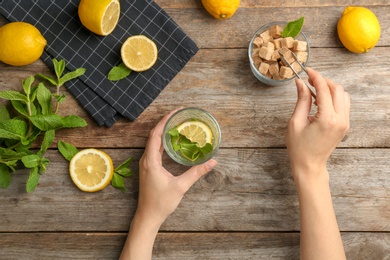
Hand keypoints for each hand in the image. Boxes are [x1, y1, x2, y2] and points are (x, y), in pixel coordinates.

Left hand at [136, 109, 217, 225]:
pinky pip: (155, 149)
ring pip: (154, 141)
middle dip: (166, 122)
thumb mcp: (181, 186)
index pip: (156, 134)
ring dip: (164, 131)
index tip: (176, 111)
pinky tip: (172, 140)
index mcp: (151, 161)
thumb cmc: (161, 203)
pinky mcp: (149, 168)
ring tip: (177, 123)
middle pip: (154, 134)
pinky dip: (163, 141)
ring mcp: (146, 163)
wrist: (148, 216)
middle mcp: (146, 159)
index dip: (165, 120)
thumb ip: (196, 173)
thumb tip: (212, 162)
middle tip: (179, 114)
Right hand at [286, 68, 349, 178]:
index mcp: (327, 119)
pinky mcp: (345, 125)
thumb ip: (301, 100)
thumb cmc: (299, 148)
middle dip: (324, 80)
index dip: (315, 77)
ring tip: (314, 91)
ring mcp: (345, 123)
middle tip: (309, 79)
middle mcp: (340, 120)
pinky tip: (320, 101)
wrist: (310, 165)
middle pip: (338, 89)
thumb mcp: (295, 122)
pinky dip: (333, 97)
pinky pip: (343, 104)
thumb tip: (300, 83)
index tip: (307, 70)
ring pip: (343, 95)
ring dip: (330, 88)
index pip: (324, 89)